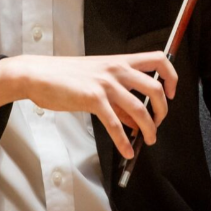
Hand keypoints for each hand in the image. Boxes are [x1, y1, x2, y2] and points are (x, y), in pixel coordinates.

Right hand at [0, 53, 177, 157]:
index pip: (158, 60)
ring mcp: (105, 83)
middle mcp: (116, 69)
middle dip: (163, 111)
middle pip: (155, 88)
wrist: (39, 74)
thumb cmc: (65, 76)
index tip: (171, 93)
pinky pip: (115, 124)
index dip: (171, 77)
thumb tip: (136, 120)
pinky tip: (126, 150)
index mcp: (119, 61)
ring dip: (149, 129)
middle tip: (158, 123)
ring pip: (140, 109)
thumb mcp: (97, 80)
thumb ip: (119, 98)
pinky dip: (124, 141)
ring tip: (148, 140)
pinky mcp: (93, 98)